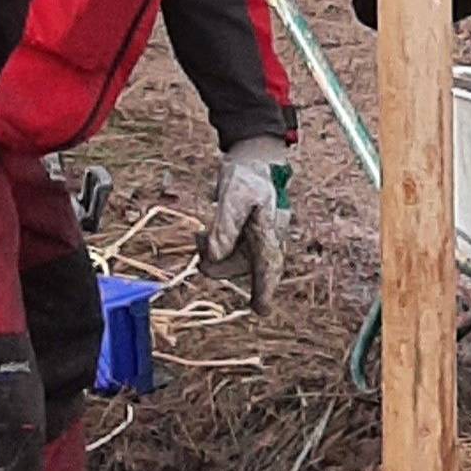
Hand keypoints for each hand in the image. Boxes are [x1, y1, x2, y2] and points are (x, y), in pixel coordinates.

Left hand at [198, 135, 291, 312]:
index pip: (268, 265)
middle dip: (218, 263)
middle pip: (243, 269)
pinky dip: (214, 250)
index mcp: (269, 231)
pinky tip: (205, 236)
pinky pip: (229, 256)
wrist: (253, 161)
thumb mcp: (233, 196)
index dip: (265, 289)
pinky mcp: (247, 241)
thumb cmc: (247, 176)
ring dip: (213, 255)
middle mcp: (267, 241)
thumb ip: (225, 226)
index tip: (261, 309)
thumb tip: (214, 256)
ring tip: (201, 234)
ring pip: (233, 264)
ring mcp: (258, 243)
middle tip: (200, 240)